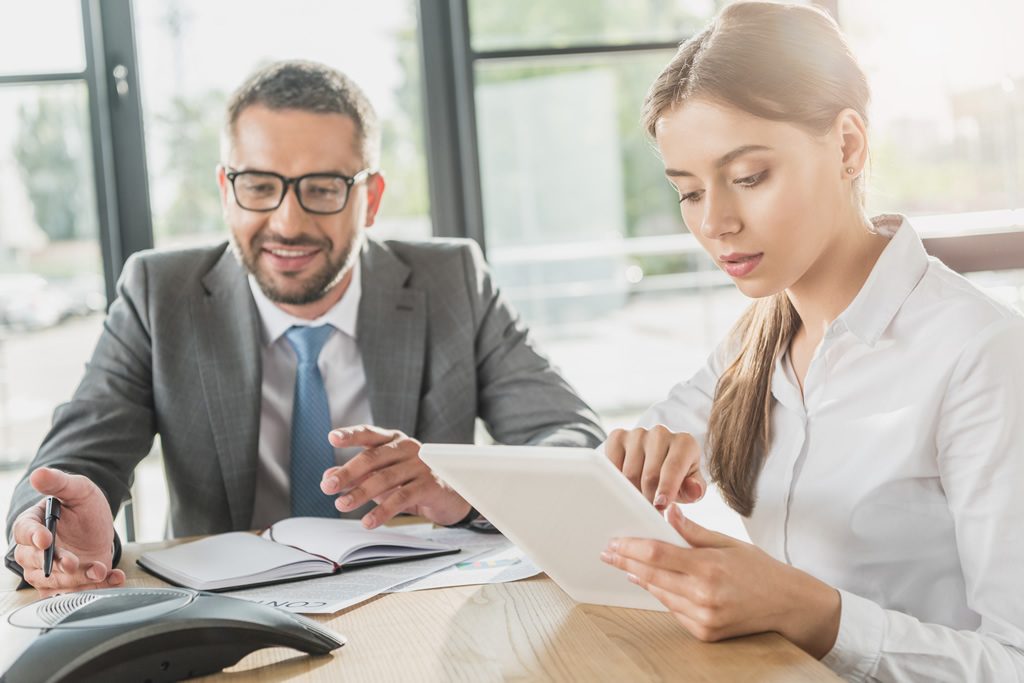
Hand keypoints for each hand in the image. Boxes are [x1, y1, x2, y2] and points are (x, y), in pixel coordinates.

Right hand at [11, 468, 123, 595]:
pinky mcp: (65, 584)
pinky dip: (95, 588)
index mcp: (32, 524)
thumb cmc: (82, 507)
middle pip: (35, 563)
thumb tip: (38, 474)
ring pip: (53, 583)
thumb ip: (59, 483)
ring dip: (77, 580)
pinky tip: (113, 577)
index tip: (45, 539)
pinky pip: (74, 593)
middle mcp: (34, 552)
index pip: (24, 532)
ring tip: (99, 570)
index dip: (34, 536)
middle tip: (72, 562)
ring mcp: (48, 571)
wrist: (98, 526)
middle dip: (55, 564)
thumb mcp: (77, 489)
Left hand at [320, 425, 471, 528]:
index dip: (351, 435)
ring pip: (384, 479)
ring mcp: (420, 465)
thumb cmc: (413, 481)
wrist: (452, 495)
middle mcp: (408, 448)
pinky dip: (382, 511)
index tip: (332, 438)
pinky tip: (368, 522)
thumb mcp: (383, 476)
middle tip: (328, 487)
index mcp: (394, 440)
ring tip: (341, 505)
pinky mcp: (430, 485)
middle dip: (348, 473)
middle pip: (373, 457)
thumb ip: (356, 475)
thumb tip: (327, 476)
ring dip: (360, 493)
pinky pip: (401, 498)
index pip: (370, 434)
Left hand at [601, 504, 839, 657]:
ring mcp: (704, 618)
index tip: (614, 542)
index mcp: (709, 568)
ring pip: (660, 594)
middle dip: (626, 562)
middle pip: (652, 576)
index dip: (631, 548)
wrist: (788, 605)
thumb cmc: (760, 569)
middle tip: (608, 552)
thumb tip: (667, 511)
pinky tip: (651, 583)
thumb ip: (694, 531)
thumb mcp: (729, 542)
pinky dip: (662, 595)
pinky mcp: (705, 634)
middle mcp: (704, 596)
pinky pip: (674, 611)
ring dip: (640, 579)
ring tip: (625, 565)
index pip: (658, 555)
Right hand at [605, 425, 705, 509]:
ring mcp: (637, 433)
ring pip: (629, 473)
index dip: (666, 489)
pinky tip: (625, 486)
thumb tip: (693, 489)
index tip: (660, 506)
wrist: (657, 462)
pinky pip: (612, 464)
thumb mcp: (690, 487)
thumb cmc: (677, 478)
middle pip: (650, 474)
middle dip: (649, 498)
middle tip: (649, 512)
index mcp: (684, 443)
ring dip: (633, 492)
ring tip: (639, 499)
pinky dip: (616, 480)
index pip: (673, 467)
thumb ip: (695, 490)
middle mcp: (661, 433)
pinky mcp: (618, 436)